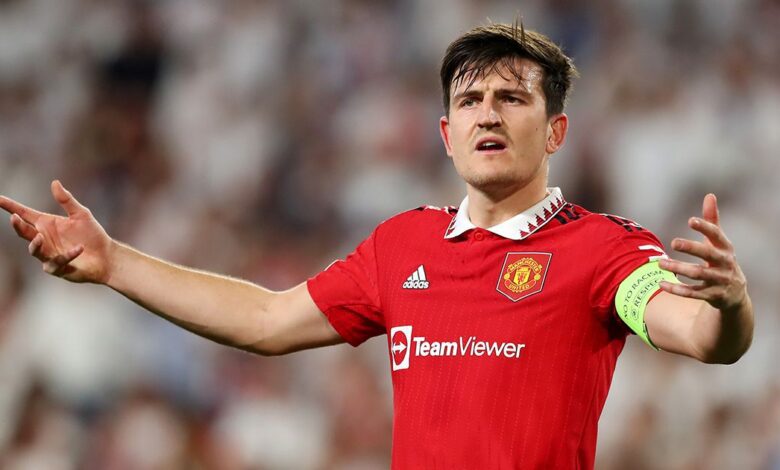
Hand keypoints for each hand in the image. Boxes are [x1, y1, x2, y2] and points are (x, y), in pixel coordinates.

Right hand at [0, 180, 113, 283]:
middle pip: (25, 232)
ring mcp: (49, 255)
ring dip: (35, 244)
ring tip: (39, 237)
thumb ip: (67, 200)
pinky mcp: (59, 268)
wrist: (106, 256)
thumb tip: (54, 182)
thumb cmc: (92, 235)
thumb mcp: (81, 214)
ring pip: (35, 250)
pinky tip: (78, 248)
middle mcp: (44, 239)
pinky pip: (58, 261)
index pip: (25, 214)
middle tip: (14, 218)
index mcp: (46, 224)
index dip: (11, 206)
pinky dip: (68, 255)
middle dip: (18, 226)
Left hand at [658, 194, 747, 311]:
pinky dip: (677, 289)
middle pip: (708, 254)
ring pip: (698, 274)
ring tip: (660, 263)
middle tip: (673, 242)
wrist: (735, 294)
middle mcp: (724, 264)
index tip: (691, 220)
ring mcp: (719, 281)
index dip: (705, 227)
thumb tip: (709, 195)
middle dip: (691, 247)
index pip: (716, 235)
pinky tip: (661, 283)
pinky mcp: (712, 296)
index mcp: (725, 248)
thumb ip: (712, 220)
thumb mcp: (719, 242)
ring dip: (678, 268)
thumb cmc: (721, 260)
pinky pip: (693, 293)